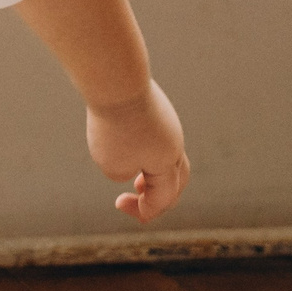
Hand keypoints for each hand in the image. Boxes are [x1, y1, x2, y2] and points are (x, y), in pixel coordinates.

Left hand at [87, 80, 188, 223]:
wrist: (116, 80)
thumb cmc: (114, 126)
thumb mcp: (112, 163)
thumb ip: (121, 172)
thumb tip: (128, 163)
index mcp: (169, 162)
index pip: (165, 196)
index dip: (145, 209)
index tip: (120, 205)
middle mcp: (174, 142)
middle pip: (179, 178)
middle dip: (162, 195)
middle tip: (142, 200)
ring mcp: (166, 122)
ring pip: (169, 155)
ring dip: (155, 172)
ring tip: (137, 180)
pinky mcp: (154, 107)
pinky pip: (156, 134)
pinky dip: (146, 150)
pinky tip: (128, 145)